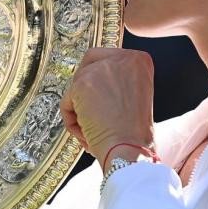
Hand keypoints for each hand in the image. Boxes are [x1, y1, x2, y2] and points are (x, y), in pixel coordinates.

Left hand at [59, 47, 155, 163]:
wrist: (130, 150)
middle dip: (84, 94)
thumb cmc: (133, 133)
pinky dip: (72, 120)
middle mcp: (123, 58)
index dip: (98, 81)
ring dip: (80, 110)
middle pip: (87, 67)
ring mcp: (102, 69)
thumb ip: (118, 79)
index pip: (105, 58)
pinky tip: (88, 132)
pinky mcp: (82, 83)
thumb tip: (94, 78)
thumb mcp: (135, 95)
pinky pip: (67, 101)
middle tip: (92, 116)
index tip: (99, 100)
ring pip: (76, 86)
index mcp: (139, 60)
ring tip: (95, 130)